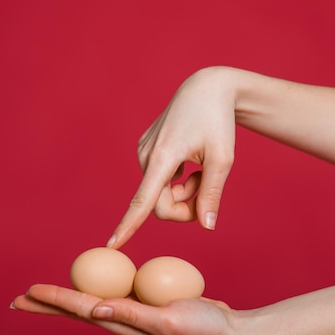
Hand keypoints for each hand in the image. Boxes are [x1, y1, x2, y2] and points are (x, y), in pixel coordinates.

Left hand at [11, 284, 245, 334]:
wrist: (225, 333)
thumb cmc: (201, 327)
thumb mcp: (168, 319)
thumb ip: (132, 314)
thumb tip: (95, 310)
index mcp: (124, 326)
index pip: (81, 309)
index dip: (54, 300)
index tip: (28, 292)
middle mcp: (124, 322)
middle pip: (78, 310)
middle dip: (48, 306)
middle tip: (20, 299)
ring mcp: (134, 315)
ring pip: (93, 302)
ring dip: (67, 298)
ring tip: (47, 294)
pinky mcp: (146, 305)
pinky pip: (116, 294)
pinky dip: (97, 288)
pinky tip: (96, 284)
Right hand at [108, 67, 236, 248]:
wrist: (206, 89)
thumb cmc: (218, 122)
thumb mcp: (223, 159)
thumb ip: (212, 194)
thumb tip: (207, 227)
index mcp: (163, 157)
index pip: (143, 201)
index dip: (128, 226)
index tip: (111, 244)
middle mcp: (146, 155)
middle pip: (158, 205)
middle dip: (183, 206)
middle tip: (207, 186)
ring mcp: (143, 152)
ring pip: (159, 193)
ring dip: (182, 191)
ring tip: (200, 169)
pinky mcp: (145, 149)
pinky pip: (158, 180)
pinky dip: (176, 180)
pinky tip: (189, 160)